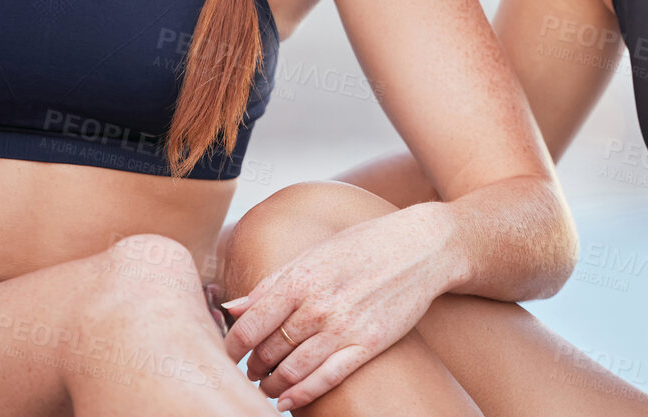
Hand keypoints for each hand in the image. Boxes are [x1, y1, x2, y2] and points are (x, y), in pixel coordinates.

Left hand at [221, 204, 454, 409]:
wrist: (422, 248)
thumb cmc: (364, 246)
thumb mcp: (314, 254)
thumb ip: (272, 283)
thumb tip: (232, 309)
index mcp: (300, 280)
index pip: (248, 327)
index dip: (230, 348)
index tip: (225, 356)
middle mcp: (318, 306)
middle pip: (267, 352)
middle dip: (252, 367)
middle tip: (249, 370)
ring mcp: (344, 328)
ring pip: (292, 371)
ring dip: (271, 386)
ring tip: (266, 386)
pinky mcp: (368, 344)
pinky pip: (326, 379)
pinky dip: (301, 395)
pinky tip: (287, 402)